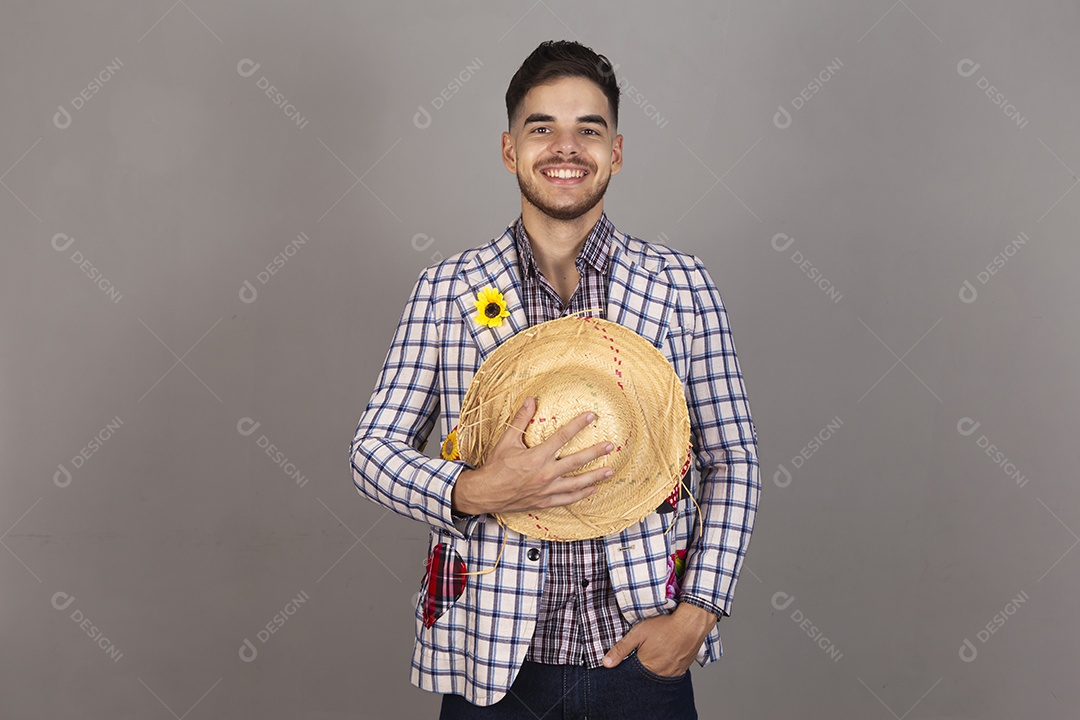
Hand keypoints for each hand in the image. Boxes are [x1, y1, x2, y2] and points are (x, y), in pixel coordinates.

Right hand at [451, 396, 614, 515]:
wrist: (485, 493)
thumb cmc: (496, 467)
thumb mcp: (506, 440)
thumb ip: (520, 420)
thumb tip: (531, 400)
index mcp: (537, 456)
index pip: (562, 437)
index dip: (578, 425)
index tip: (591, 416)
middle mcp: (545, 473)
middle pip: (576, 461)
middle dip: (595, 452)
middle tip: (610, 446)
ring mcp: (547, 490)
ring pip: (577, 483)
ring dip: (595, 476)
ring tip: (610, 470)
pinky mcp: (545, 501)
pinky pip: (568, 498)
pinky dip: (582, 494)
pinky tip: (593, 489)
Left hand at [601, 603, 716, 676]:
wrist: (691, 623)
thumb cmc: (664, 626)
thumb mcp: (638, 633)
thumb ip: (621, 649)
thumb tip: (606, 663)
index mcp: (647, 668)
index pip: (632, 676)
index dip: (628, 667)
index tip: (629, 658)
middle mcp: (661, 675)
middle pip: (645, 677)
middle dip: (641, 667)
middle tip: (644, 652)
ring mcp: (673, 673)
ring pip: (658, 675)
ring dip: (654, 667)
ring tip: (655, 653)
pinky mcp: (682, 669)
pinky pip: (670, 673)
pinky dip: (665, 666)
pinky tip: (665, 655)